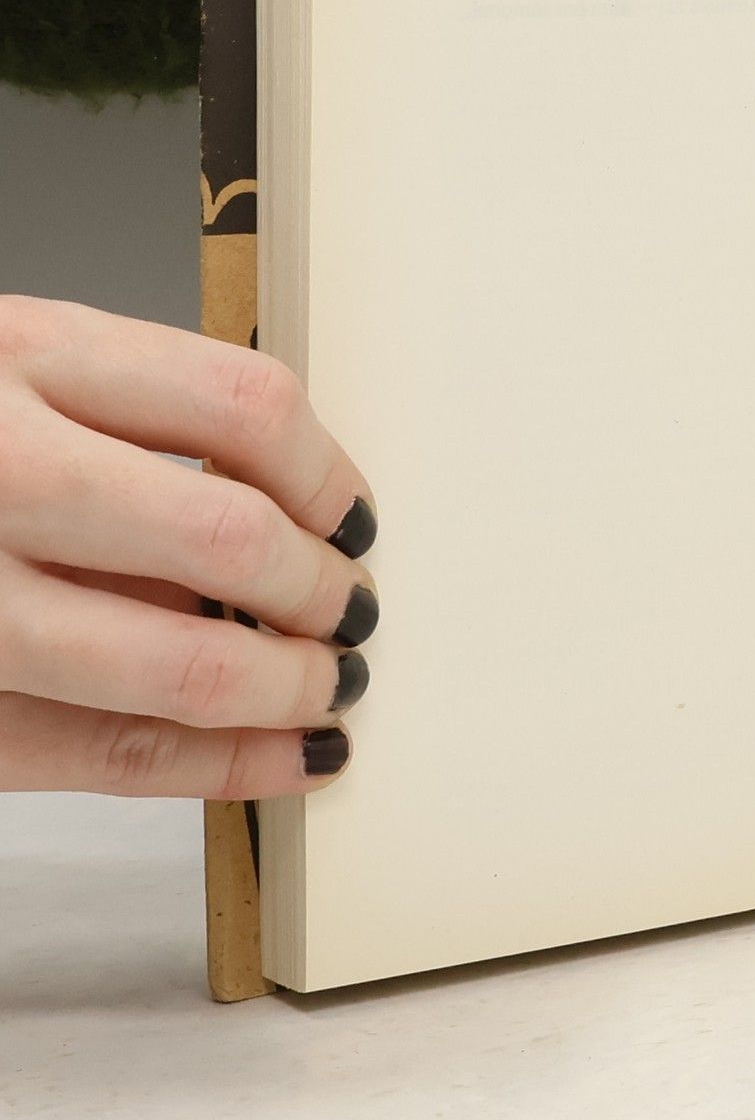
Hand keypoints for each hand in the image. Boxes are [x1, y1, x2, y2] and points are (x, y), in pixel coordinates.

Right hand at [0, 297, 377, 796]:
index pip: (241, 404)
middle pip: (225, 537)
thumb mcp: (10, 375)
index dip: (328, 473)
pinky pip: (111, 755)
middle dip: (320, 590)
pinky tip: (284, 760)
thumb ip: (125, 426)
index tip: (356, 515)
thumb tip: (296, 512)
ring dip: (285, 689)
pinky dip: (223, 766)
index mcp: (18, 353)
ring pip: (175, 666)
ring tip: (327, 690)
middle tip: (351, 612)